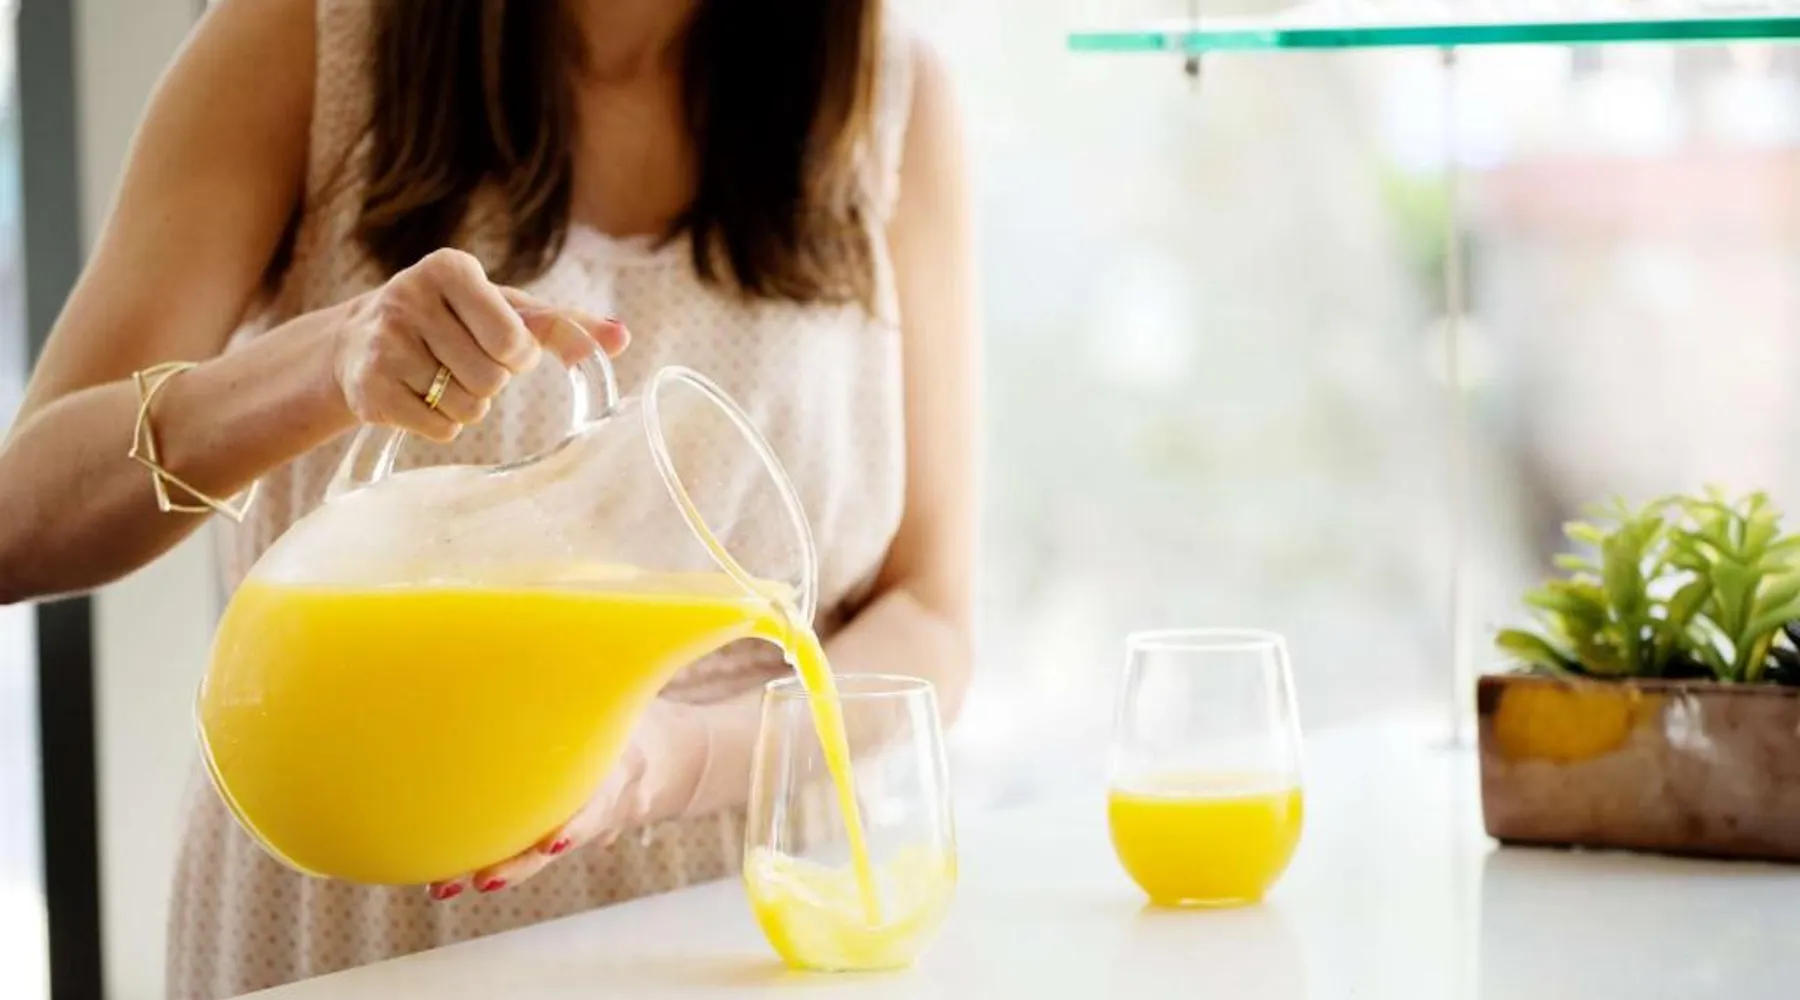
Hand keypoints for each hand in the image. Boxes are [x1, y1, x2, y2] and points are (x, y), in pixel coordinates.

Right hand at [331, 248, 628, 442]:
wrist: (357, 342)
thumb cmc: (452, 321)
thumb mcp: (502, 309)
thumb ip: (562, 324)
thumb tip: (623, 336)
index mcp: (450, 268)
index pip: (515, 338)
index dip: (518, 354)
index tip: (501, 344)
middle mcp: (410, 297)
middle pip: (493, 378)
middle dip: (492, 380)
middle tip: (465, 362)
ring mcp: (383, 344)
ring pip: (469, 406)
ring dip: (469, 403)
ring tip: (440, 377)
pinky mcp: (369, 389)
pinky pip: (441, 429)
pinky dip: (443, 423)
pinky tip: (420, 395)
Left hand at [428, 699, 713, 899]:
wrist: (668, 759)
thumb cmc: (632, 714)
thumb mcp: (629, 693)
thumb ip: (594, 677)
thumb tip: (547, 619)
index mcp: (626, 763)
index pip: (604, 796)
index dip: (581, 821)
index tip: (555, 839)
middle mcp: (603, 803)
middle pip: (562, 840)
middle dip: (522, 862)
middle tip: (482, 877)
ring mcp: (581, 825)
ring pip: (536, 856)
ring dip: (493, 870)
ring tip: (442, 887)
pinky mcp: (559, 834)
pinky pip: (525, 852)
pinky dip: (488, 862)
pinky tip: (442, 879)